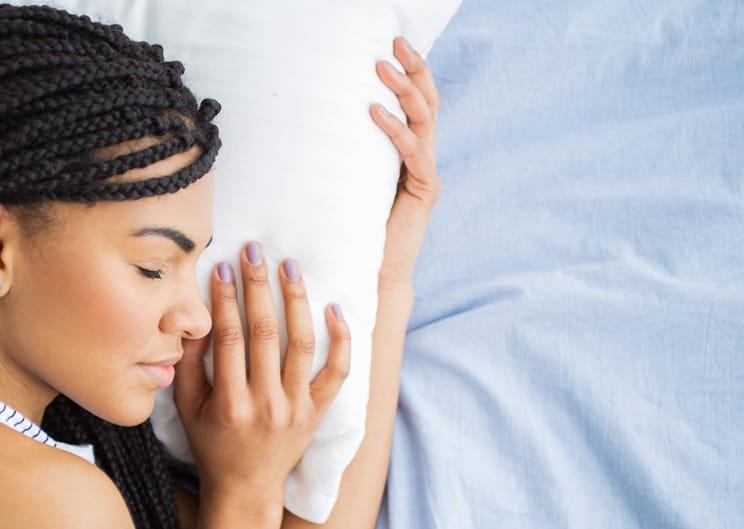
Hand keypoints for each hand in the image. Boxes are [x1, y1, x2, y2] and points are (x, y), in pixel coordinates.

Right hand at [173, 243, 350, 503]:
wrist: (246, 488)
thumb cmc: (211, 443)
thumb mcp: (187, 407)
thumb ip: (189, 364)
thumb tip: (195, 317)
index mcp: (230, 403)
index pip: (229, 338)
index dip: (225, 299)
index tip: (223, 267)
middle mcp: (267, 405)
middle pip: (265, 333)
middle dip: (258, 286)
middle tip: (255, 250)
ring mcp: (297, 408)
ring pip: (301, 344)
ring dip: (296, 300)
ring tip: (289, 266)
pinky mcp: (318, 412)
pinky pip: (337, 372)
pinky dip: (340, 340)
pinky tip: (334, 308)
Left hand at [370, 36, 441, 288]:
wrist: (371, 269)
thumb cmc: (355, 226)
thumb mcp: (350, 178)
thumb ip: (348, 151)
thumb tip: (315, 119)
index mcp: (410, 152)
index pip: (417, 103)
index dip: (411, 71)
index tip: (392, 43)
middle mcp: (423, 158)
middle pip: (428, 103)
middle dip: (414, 70)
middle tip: (395, 44)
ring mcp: (426, 174)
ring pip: (424, 121)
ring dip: (404, 92)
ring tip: (382, 70)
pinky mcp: (424, 192)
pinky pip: (413, 154)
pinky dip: (396, 130)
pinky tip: (376, 113)